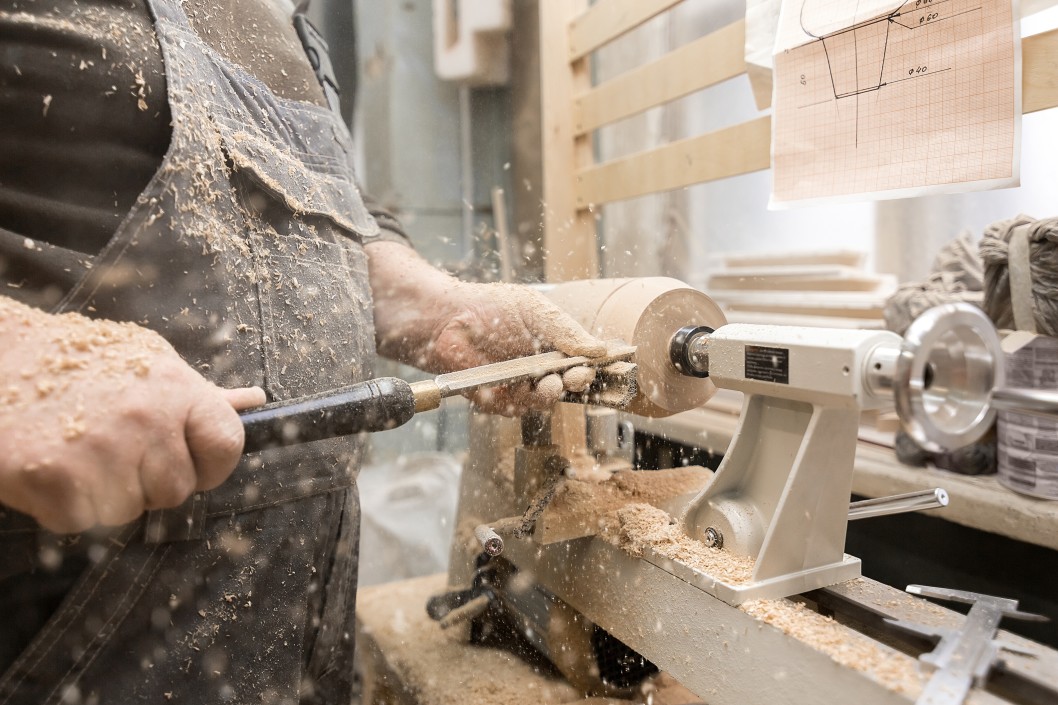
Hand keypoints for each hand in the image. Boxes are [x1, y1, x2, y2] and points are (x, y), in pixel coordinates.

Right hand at [0, 297, 265, 533]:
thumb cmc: (76, 363)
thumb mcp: (145, 362)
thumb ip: (199, 393)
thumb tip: (254, 401)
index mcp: (175, 388)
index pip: (227, 445)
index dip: (209, 463)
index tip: (187, 460)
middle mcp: (146, 419)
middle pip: (176, 491)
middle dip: (145, 481)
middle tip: (108, 447)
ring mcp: (101, 451)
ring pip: (128, 512)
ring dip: (101, 495)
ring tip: (75, 450)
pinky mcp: (55, 480)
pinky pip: (79, 523)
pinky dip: (60, 506)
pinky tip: (48, 466)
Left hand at [366, 242, 605, 414]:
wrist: (447, 318)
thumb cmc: (491, 308)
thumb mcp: (536, 312)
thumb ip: (566, 331)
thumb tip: (600, 350)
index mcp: (553, 348)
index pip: (582, 362)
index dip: (594, 366)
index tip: (601, 363)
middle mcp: (540, 371)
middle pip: (569, 386)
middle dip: (577, 382)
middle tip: (577, 376)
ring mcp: (520, 388)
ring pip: (545, 401)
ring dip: (552, 394)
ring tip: (551, 382)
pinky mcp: (497, 401)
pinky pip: (515, 408)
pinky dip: (519, 399)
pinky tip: (518, 386)